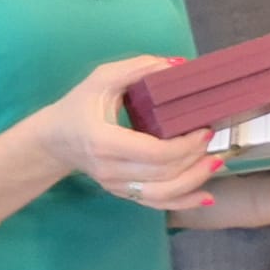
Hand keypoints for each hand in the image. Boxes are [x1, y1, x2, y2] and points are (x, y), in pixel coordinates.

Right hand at [36, 55, 219, 210]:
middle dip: (194, 158)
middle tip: (212, 138)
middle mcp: (111, 170)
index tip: (203, 128)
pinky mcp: (122, 193)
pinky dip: (183, 202)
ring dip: (194, 181)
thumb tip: (178, 65)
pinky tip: (206, 197)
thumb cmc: (78, 106)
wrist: (53, 140)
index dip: (185, 145)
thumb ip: (138, 68)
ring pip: (163, 195)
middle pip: (163, 174)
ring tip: (216, 163)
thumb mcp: (102, 79)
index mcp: (105, 142)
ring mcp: (116, 186)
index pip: (154, 153)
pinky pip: (156, 204)